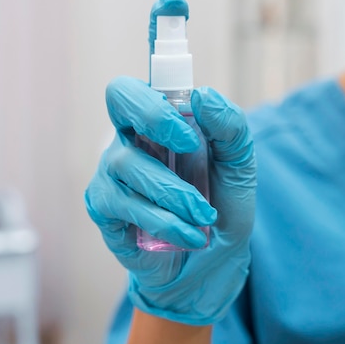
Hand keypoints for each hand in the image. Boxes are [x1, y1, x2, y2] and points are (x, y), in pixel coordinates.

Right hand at [85, 76, 255, 324]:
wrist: (213, 259)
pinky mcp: (104, 208)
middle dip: (154, 117)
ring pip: (131, 165)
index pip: (142, 84)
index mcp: (161, 121)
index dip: (157, 97)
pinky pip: (127, 206)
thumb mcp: (240, 164)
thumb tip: (202, 95)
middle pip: (118, 96)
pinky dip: (166, 222)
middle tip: (188, 148)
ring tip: (204, 215)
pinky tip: (189, 235)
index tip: (190, 134)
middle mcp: (131, 138)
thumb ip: (230, 127)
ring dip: (177, 193)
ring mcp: (112, 172)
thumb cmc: (222, 203)